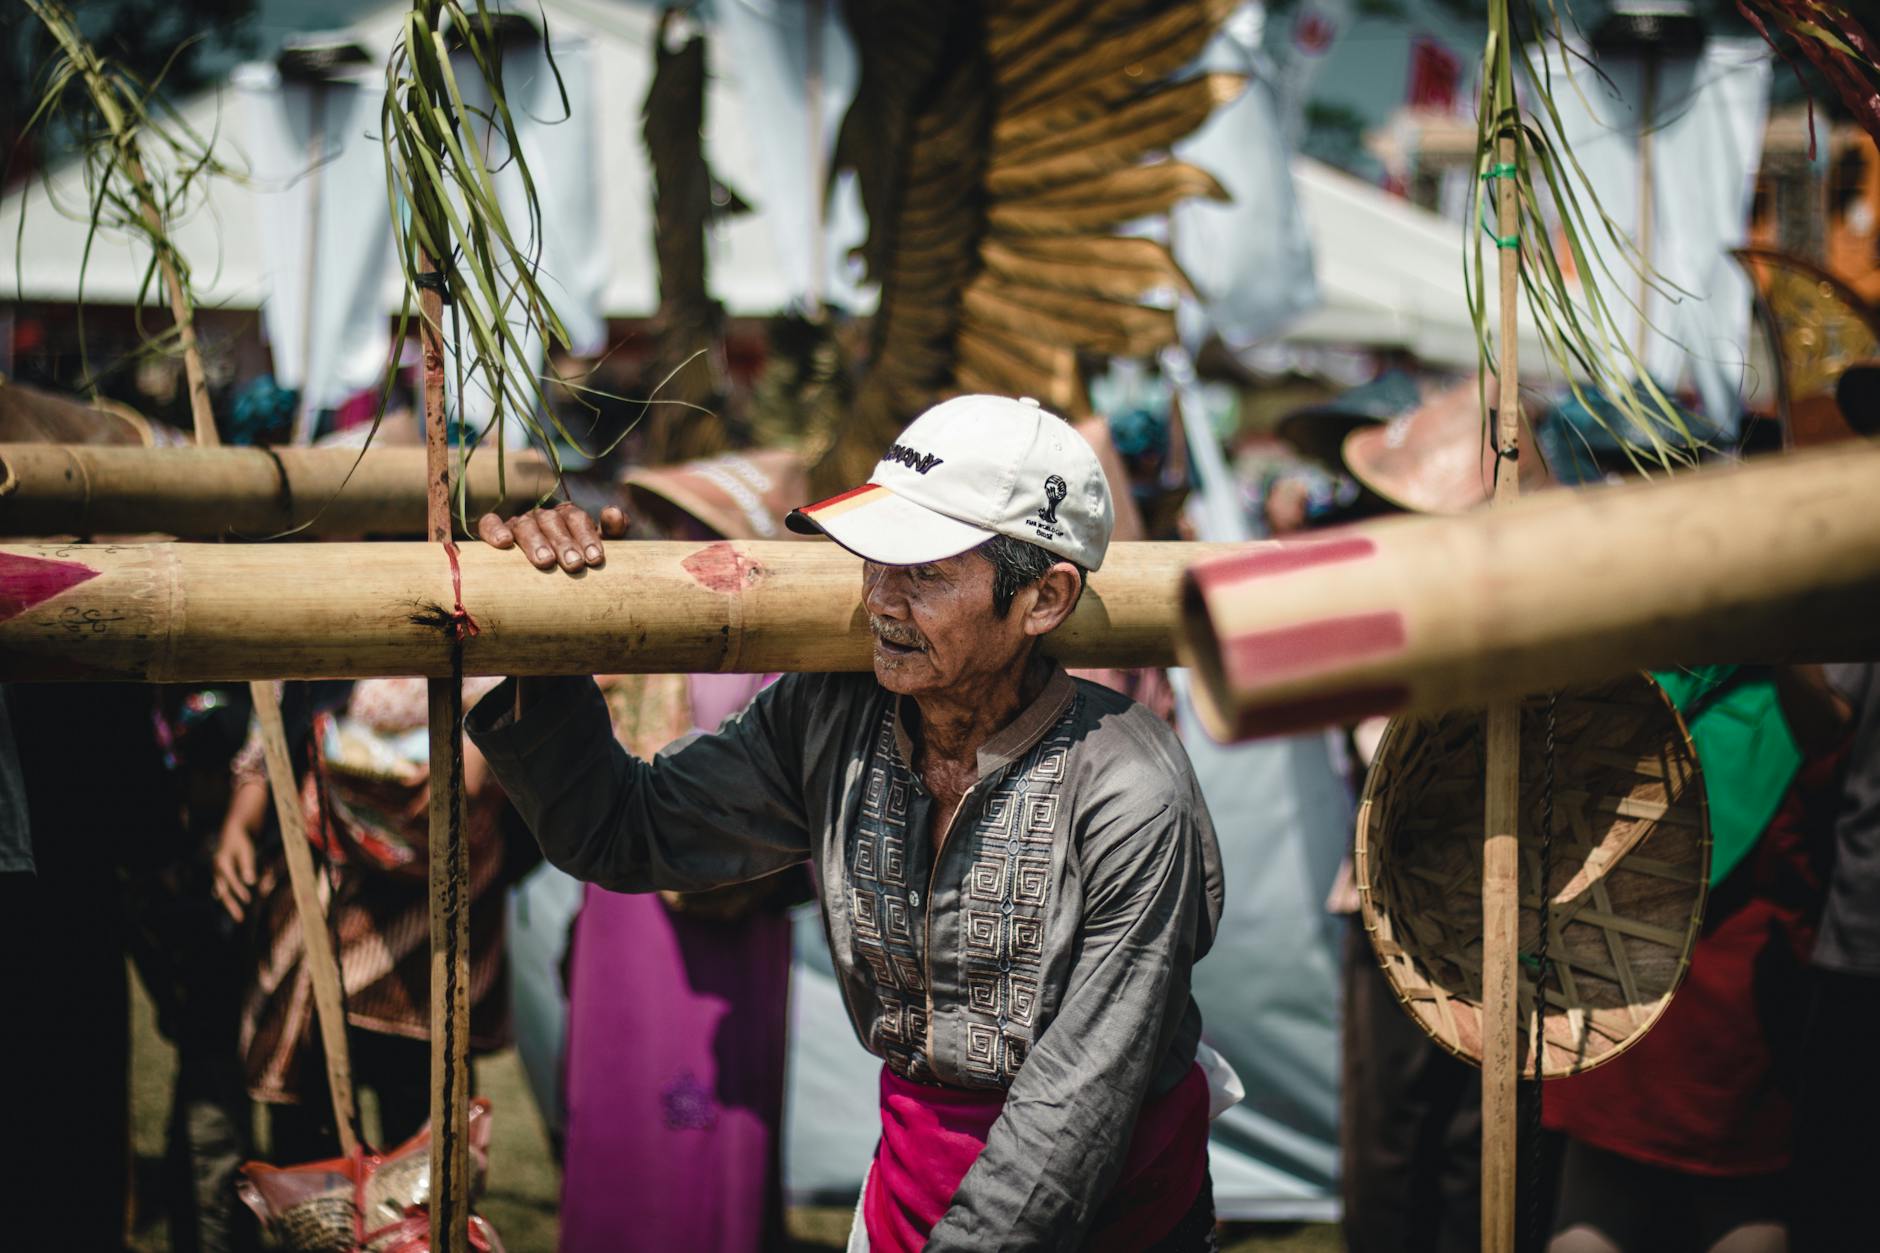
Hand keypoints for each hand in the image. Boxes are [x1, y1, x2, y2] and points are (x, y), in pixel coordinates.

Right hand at [213, 823, 256, 921]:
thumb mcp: (246, 851)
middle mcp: (216, 870)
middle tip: (241, 919)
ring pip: (223, 893)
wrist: (231, 833)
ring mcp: (216, 874)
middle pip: (223, 891)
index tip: (248, 900)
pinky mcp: (219, 876)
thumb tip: (250, 881)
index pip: (230, 879)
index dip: (239, 889)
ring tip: (240, 918)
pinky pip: (223, 890)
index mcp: (221, 862)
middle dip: (232, 905)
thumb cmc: (241, 842)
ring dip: (231, 905)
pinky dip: (229, 898)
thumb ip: (247, 866)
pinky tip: (233, 908)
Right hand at [477, 502, 628, 572]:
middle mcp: (544, 517)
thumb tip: (613, 512)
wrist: (547, 581)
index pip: (577, 518)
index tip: (595, 559)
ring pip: (525, 524)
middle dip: (565, 543)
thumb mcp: (597, 549)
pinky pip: (490, 523)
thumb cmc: (577, 563)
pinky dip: (495, 529)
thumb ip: (612, 530)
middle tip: (574, 565)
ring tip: (545, 561)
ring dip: (536, 541)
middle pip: (552, 521)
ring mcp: (520, 523)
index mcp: (568, 516)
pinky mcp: (496, 532)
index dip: (587, 536)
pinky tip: (503, 543)